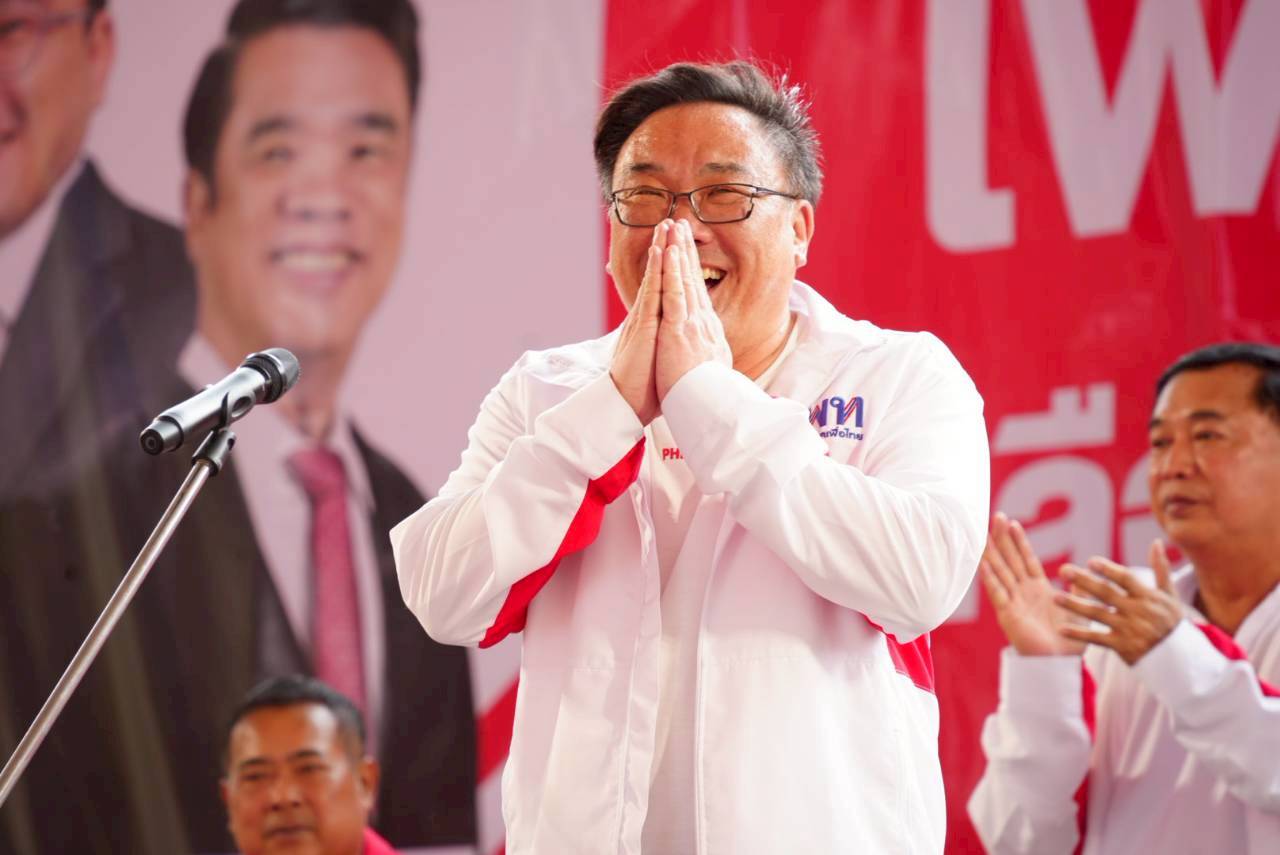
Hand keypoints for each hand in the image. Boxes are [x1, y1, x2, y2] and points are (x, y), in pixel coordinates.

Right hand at [609, 221, 667, 424]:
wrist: (626, 404)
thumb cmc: (643, 388)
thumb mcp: (659, 358)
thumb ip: (664, 344)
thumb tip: (673, 339)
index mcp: (653, 323)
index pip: (664, 289)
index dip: (672, 267)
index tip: (679, 245)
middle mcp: (647, 316)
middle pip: (659, 276)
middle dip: (667, 248)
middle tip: (674, 221)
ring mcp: (644, 319)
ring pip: (655, 278)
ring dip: (661, 250)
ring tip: (667, 225)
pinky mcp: (643, 327)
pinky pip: (652, 294)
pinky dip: (657, 272)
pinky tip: (660, 252)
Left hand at [654, 219, 731, 401]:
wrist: (710, 411)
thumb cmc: (709, 399)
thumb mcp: (712, 373)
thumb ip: (710, 358)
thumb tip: (714, 356)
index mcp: (708, 333)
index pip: (699, 295)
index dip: (693, 271)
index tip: (687, 253)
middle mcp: (704, 323)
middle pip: (694, 279)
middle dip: (687, 251)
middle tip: (681, 225)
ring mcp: (693, 324)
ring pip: (685, 279)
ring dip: (679, 251)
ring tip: (673, 226)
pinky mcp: (679, 329)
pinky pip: (675, 293)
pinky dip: (672, 270)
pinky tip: (668, 251)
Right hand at [980, 512, 1084, 656]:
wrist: (1061, 664)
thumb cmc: (1070, 641)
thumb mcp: (1080, 610)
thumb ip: (1078, 589)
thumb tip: (1080, 572)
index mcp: (1039, 589)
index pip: (1026, 559)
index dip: (1019, 541)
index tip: (1012, 522)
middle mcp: (1023, 592)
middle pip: (1010, 559)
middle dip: (1002, 538)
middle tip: (995, 516)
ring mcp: (1013, 602)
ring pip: (1000, 572)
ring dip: (992, 553)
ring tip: (983, 534)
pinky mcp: (1008, 616)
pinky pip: (997, 593)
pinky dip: (990, 578)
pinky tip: (983, 563)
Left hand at [1055, 540, 1182, 664]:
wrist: (1179, 659)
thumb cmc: (1171, 622)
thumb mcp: (1170, 596)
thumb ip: (1161, 569)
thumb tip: (1156, 542)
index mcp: (1148, 597)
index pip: (1126, 579)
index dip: (1109, 570)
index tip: (1091, 561)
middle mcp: (1137, 611)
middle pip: (1106, 593)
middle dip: (1084, 581)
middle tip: (1063, 570)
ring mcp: (1129, 629)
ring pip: (1097, 614)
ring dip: (1074, 605)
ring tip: (1054, 597)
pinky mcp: (1122, 647)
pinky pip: (1097, 639)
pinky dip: (1079, 634)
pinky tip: (1061, 628)